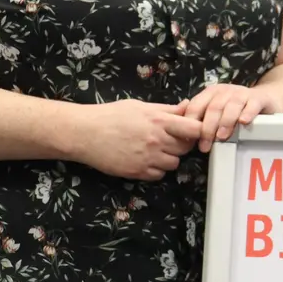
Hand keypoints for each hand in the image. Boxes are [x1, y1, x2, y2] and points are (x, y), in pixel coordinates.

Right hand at [72, 100, 203, 180]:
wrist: (85, 133)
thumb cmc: (111, 115)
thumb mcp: (140, 106)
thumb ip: (166, 109)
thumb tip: (188, 106)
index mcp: (159, 121)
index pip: (194, 129)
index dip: (197, 130)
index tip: (192, 130)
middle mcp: (157, 141)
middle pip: (186, 148)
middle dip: (182, 144)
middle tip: (170, 139)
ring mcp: (148, 159)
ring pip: (174, 164)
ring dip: (169, 158)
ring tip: (155, 149)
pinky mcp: (138, 172)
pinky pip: (159, 175)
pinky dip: (157, 169)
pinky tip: (146, 159)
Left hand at [182, 84, 282, 153]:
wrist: (265, 99)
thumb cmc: (236, 109)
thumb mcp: (217, 111)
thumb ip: (202, 119)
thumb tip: (185, 136)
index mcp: (210, 93)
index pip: (196, 106)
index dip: (191, 123)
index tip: (189, 140)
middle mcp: (225, 91)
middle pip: (213, 108)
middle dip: (207, 127)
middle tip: (204, 146)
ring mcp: (242, 93)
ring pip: (231, 106)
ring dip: (225, 122)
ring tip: (221, 137)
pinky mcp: (258, 98)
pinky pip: (252, 104)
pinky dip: (247, 113)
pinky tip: (243, 122)